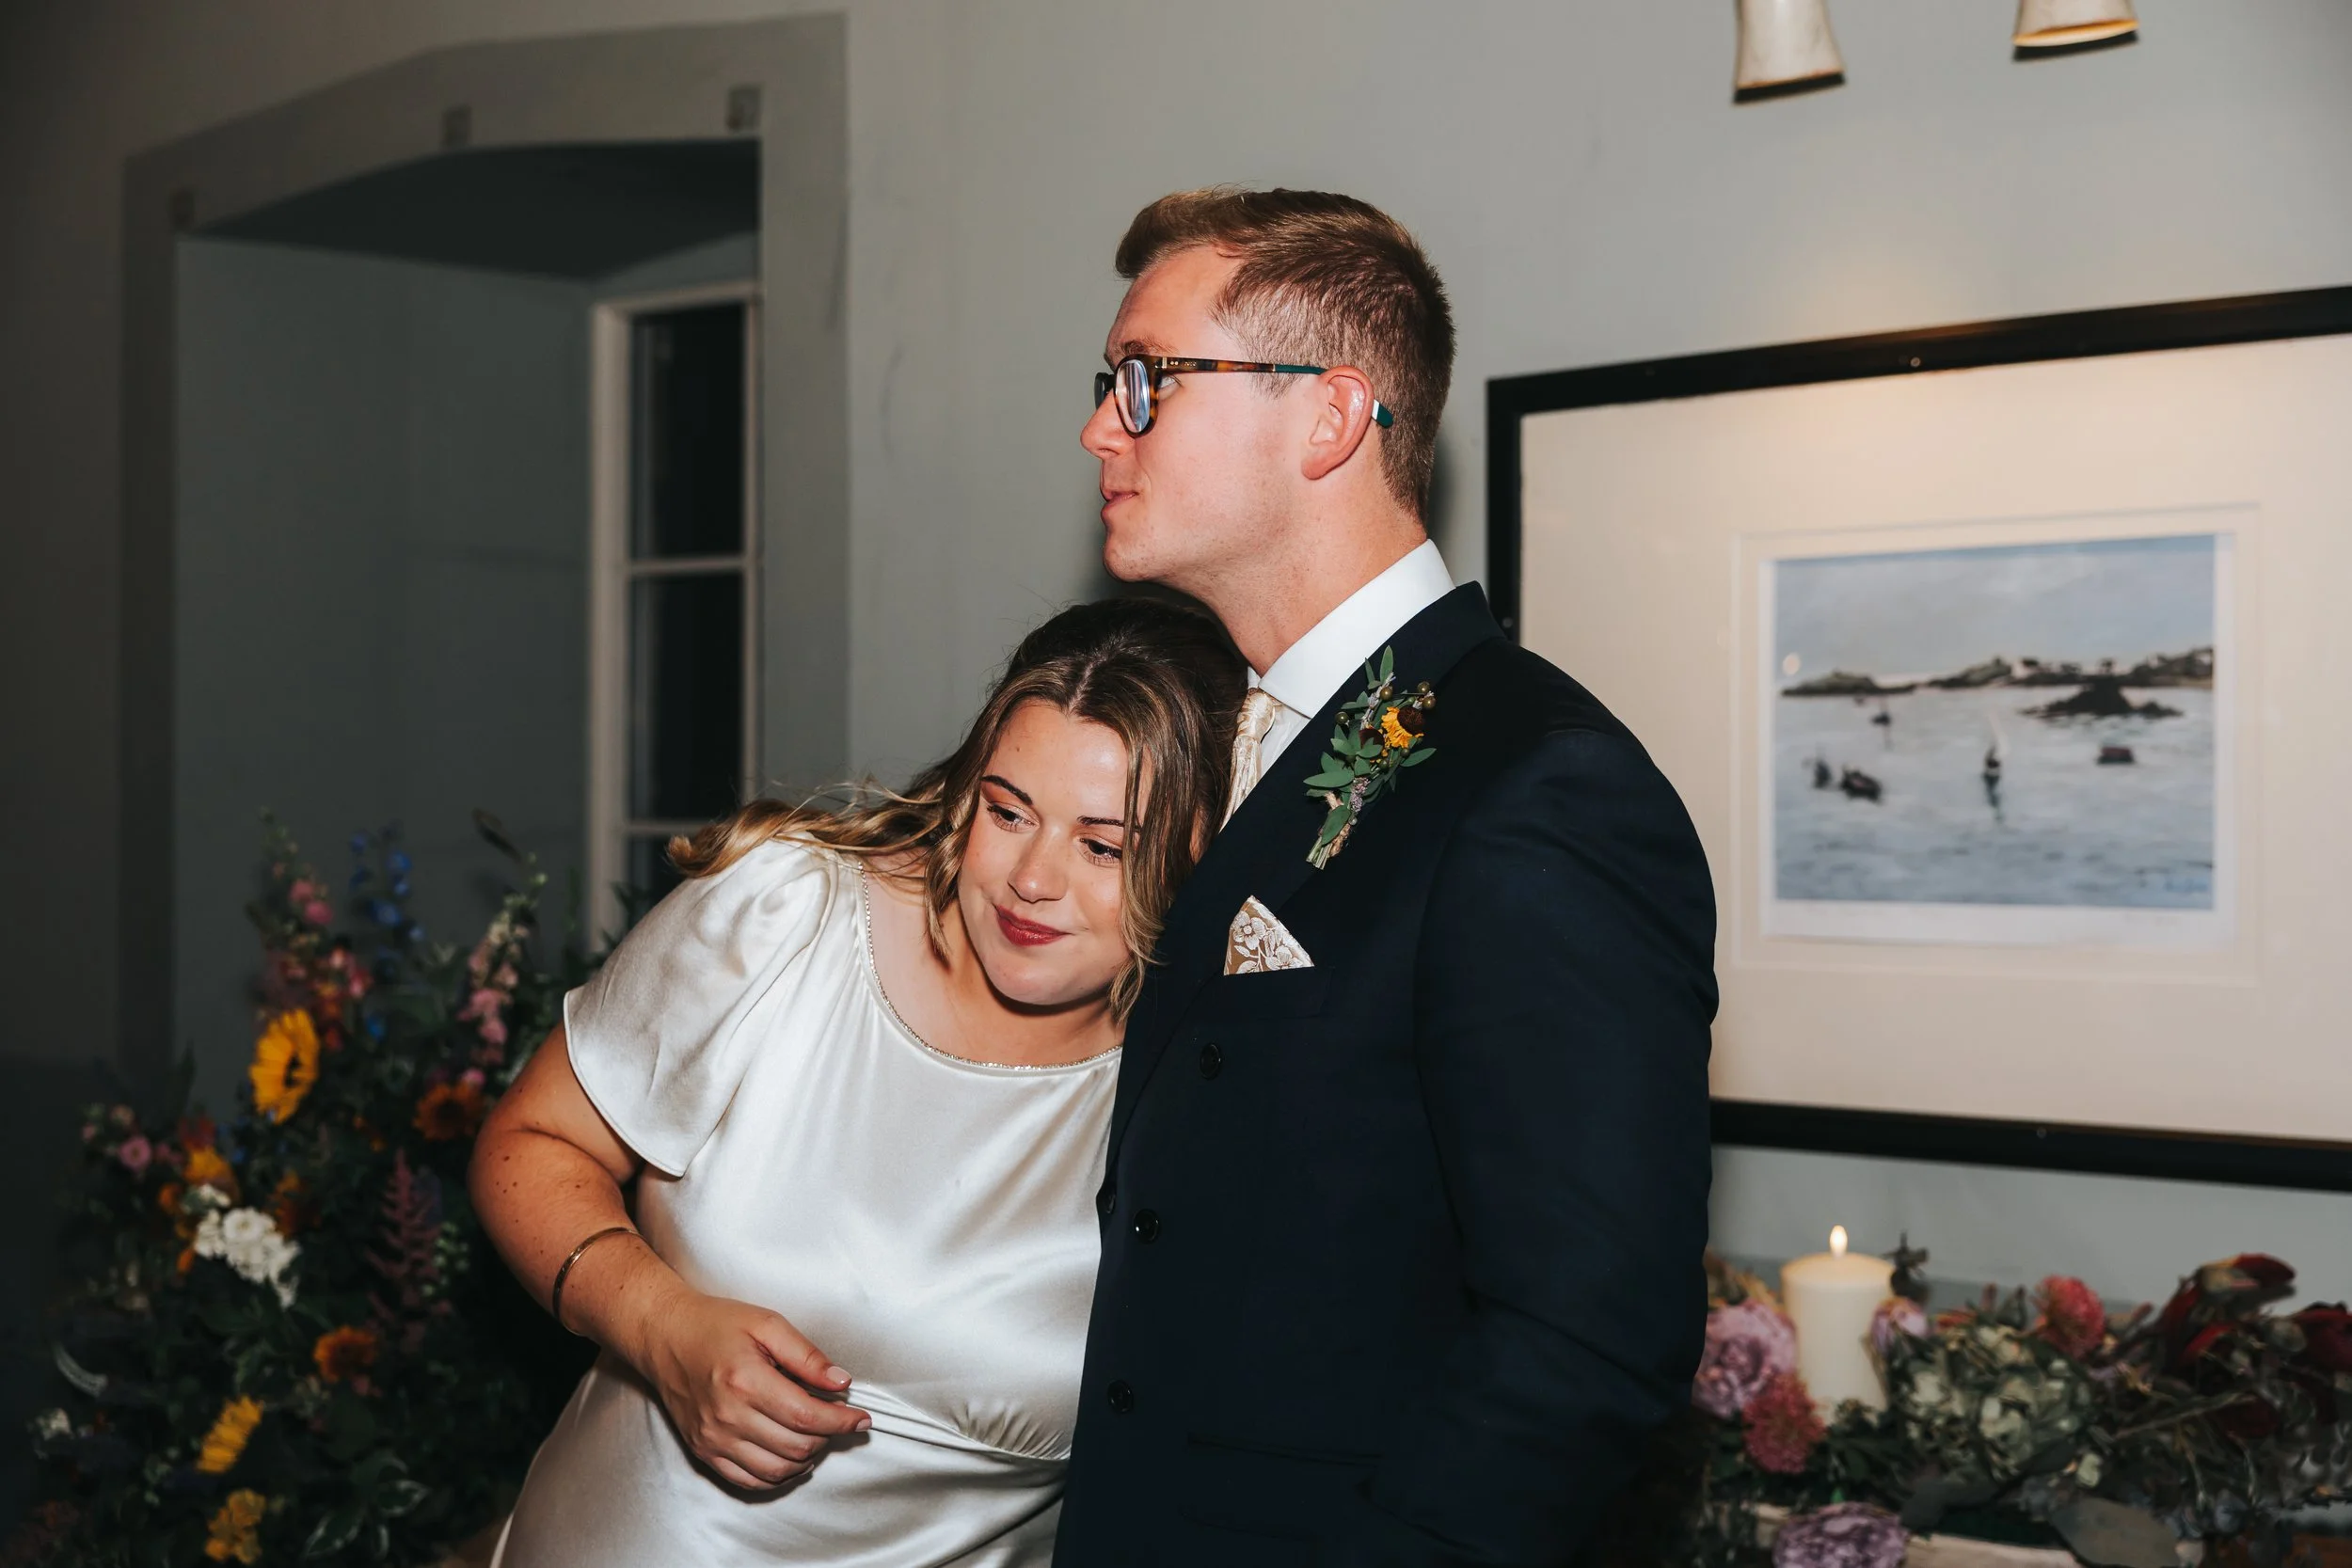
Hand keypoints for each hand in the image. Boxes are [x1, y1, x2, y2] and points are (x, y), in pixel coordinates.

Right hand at [633, 1285, 870, 1489]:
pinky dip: (777, 1475)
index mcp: (746, 1380)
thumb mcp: (767, 1324)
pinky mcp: (704, 1450)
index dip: (842, 1421)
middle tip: (839, 1421)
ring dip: (806, 1459)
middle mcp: (728, 1416)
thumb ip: (807, 1356)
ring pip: (776, 1470)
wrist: (665, 1336)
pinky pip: (748, 1480)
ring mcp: (714, 1438)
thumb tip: (841, 1382)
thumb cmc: (714, 1325)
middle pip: (796, 1446)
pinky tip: (790, 1456)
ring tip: (816, 1436)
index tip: (861, 1418)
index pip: (808, 1416)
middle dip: (828, 1437)